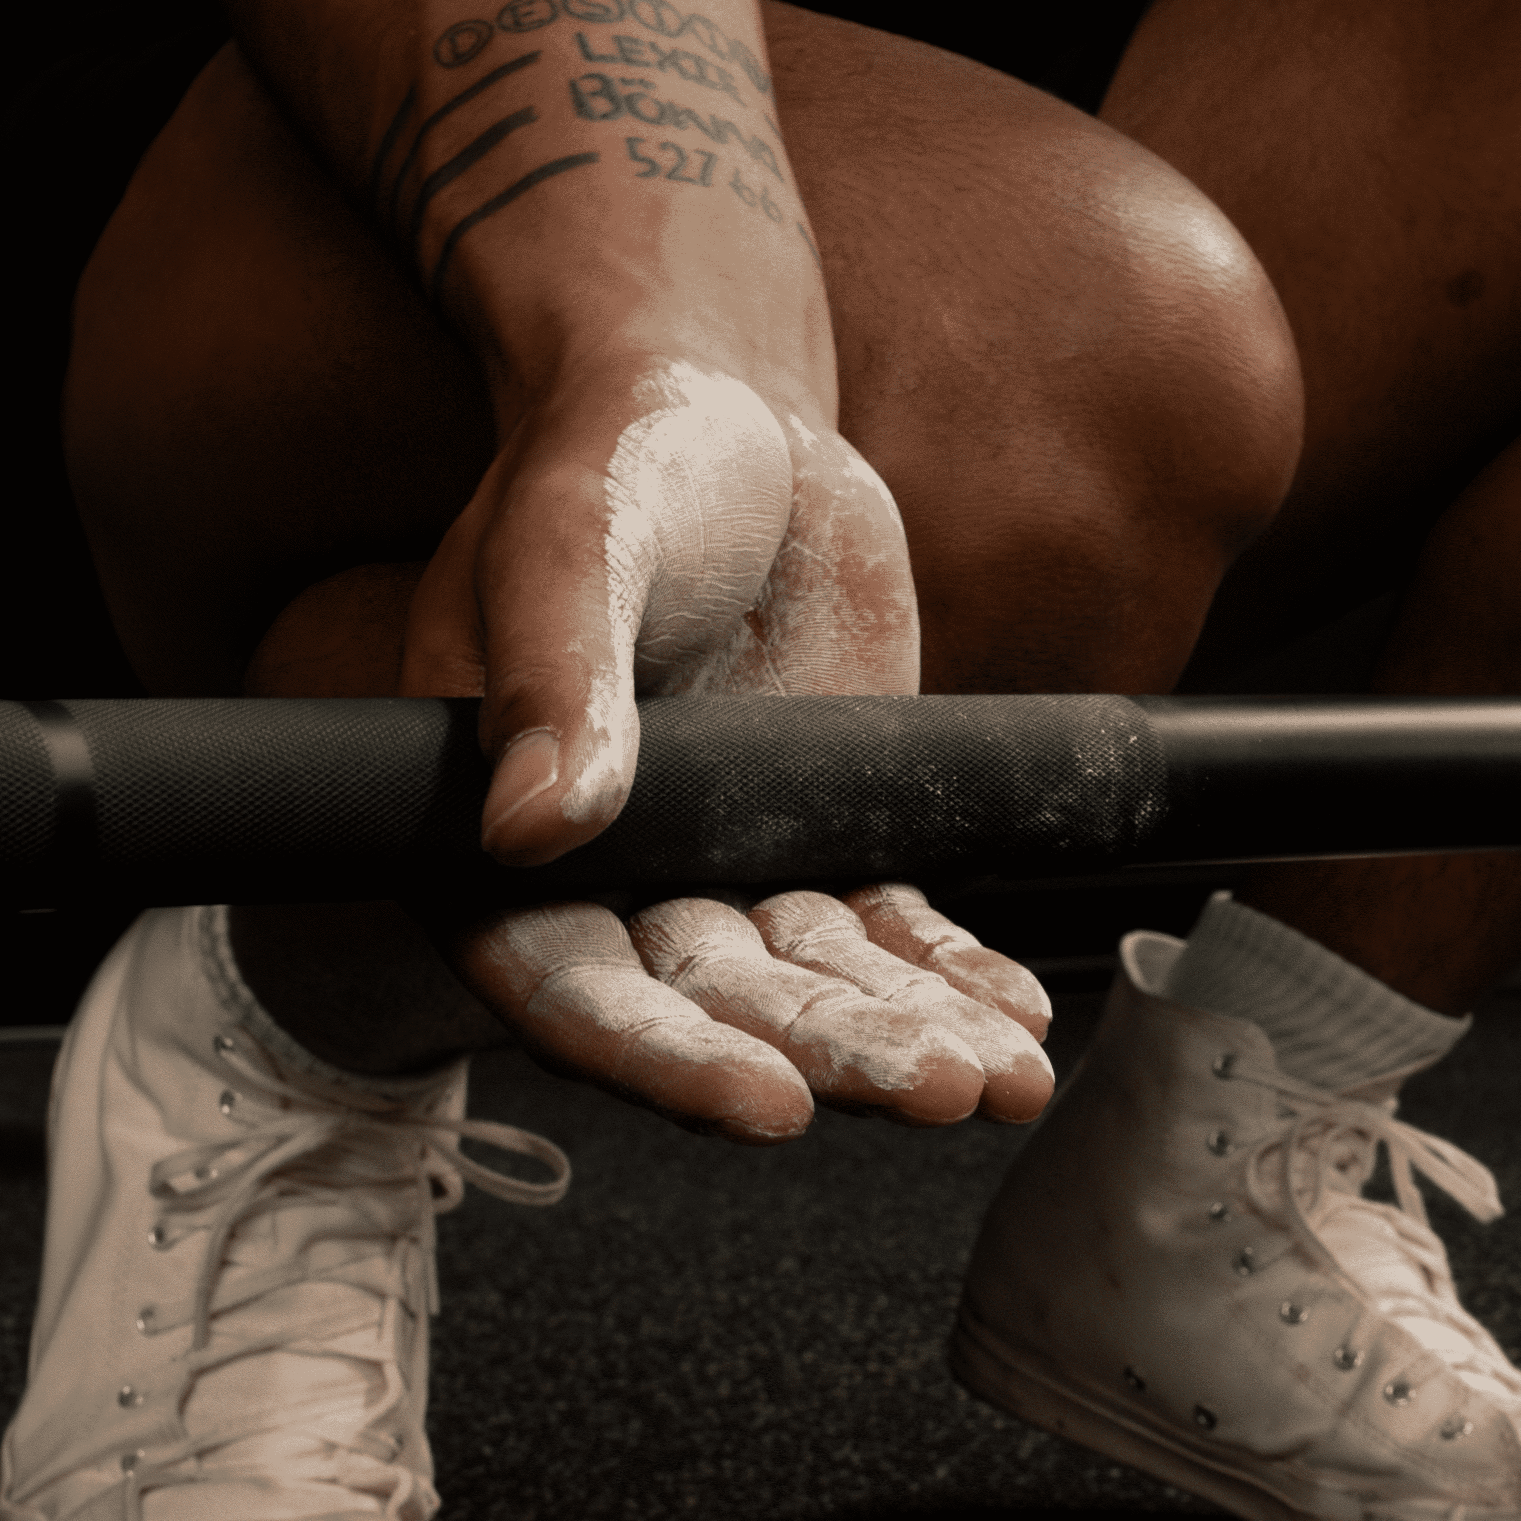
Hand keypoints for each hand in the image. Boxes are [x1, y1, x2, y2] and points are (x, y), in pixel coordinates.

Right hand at [403, 358, 1054, 1138]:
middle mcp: (616, 876)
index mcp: (506, 836)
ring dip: (907, 1036)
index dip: (663, 1058)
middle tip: (928, 1090)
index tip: (768, 1105)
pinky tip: (1013, 1017)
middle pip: (718, 1003)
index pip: (570, 984)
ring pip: (817, 981)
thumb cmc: (610, 460)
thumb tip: (531, 827)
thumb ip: (551, 676)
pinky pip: (890, 924)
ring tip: (1003, 1079)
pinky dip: (950, 973)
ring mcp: (731, 862)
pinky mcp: (828, 831)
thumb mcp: (567, 542)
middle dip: (826, 1055)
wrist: (726, 415)